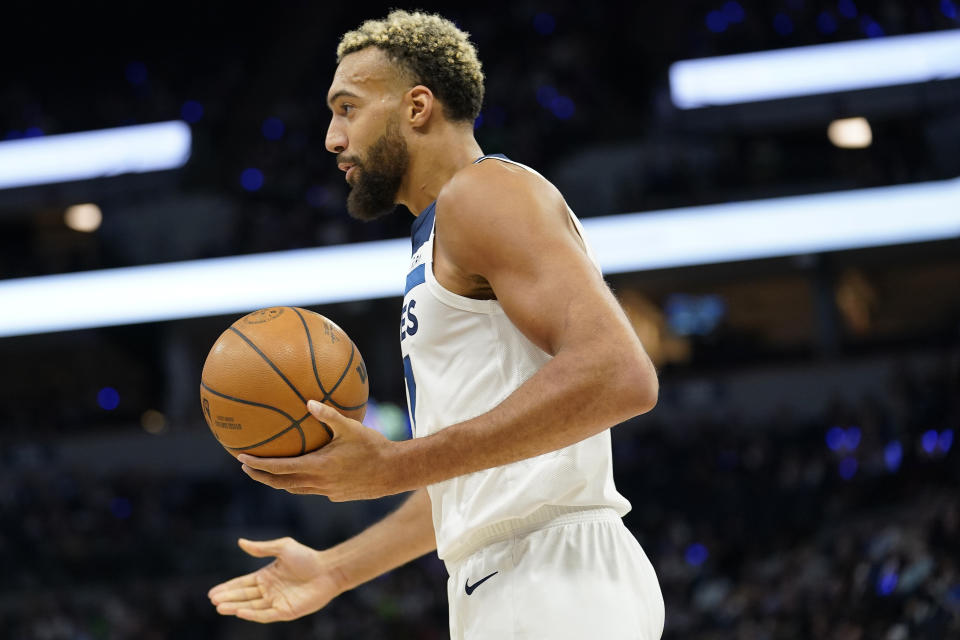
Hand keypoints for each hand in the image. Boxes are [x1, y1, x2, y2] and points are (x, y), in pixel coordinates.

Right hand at [207, 537, 343, 622]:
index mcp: (267, 576)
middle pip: (244, 596)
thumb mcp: (283, 547)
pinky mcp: (286, 612)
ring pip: (251, 606)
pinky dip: (252, 614)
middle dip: (228, 598)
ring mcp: (277, 602)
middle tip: (212, 600)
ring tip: (220, 606)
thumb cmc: (307, 557)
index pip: (243, 584)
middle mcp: (270, 590)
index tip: (212, 592)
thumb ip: (261, 548)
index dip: (228, 588)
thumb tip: (240, 542)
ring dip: (235, 607)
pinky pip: (265, 615)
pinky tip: (239, 612)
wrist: (328, 569)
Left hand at [238, 400, 407, 500]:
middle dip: (260, 476)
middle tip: (245, 467)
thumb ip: (328, 415)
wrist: (393, 472)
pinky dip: (297, 484)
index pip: (279, 468)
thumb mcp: (352, 427)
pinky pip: (310, 490)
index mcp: (317, 467)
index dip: (258, 464)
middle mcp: (317, 483)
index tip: (241, 458)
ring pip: (294, 489)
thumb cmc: (373, 446)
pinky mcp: (335, 495)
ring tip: (266, 473)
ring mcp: (326, 492)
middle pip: (280, 483)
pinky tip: (301, 474)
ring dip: (277, 482)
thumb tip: (308, 401)